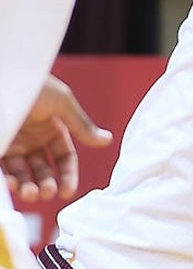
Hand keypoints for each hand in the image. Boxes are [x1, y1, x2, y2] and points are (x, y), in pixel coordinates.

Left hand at [4, 76, 111, 200]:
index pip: (64, 158)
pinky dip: (8, 181)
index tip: (67, 191)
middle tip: (45, 193)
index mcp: (53, 128)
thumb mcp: (62, 103)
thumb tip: (107, 140)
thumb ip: (82, 125)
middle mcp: (33, 139)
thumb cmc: (32, 85)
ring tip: (29, 193)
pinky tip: (12, 184)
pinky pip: (2, 170)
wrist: (3, 75)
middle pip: (43, 170)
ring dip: (27, 187)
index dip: (68, 175)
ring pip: (22, 174)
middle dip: (46, 184)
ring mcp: (13, 143)